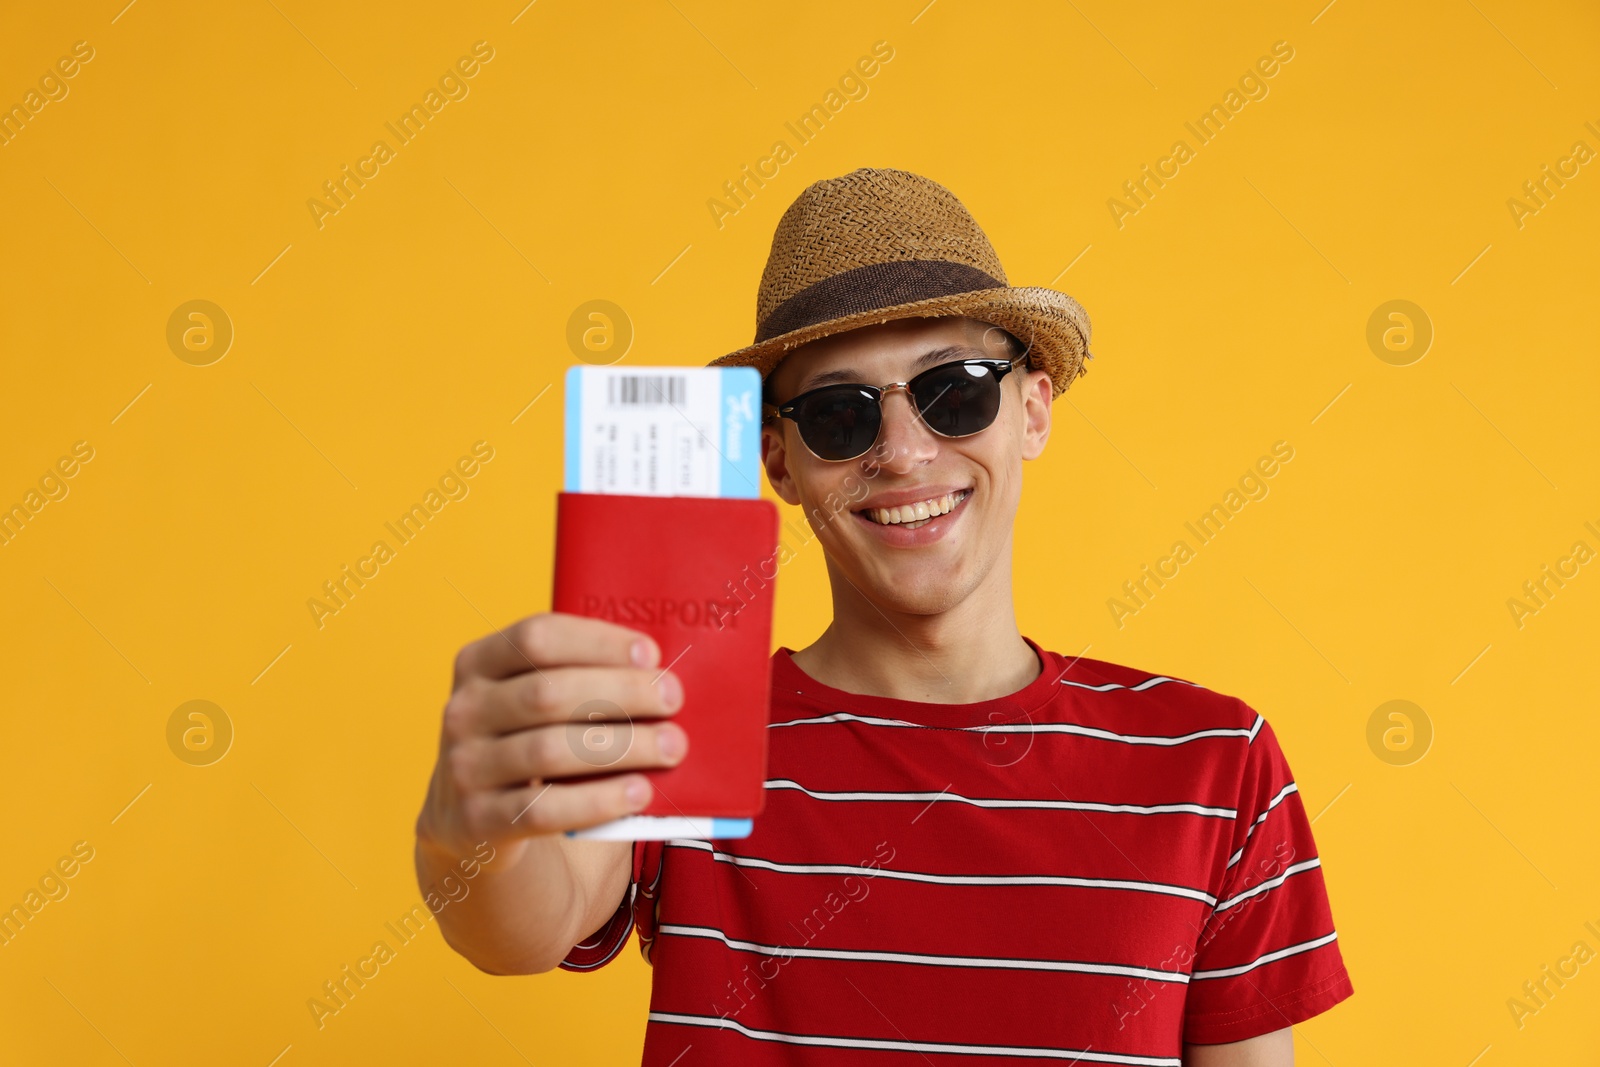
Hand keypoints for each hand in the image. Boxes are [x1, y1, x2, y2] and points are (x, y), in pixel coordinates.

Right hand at [415, 612, 686, 865]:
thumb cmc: (529, 740)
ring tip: (670, 746)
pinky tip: (639, 791)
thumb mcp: (535, 701)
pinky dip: (598, 799)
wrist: (474, 820)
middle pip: (548, 693)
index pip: (536, 638)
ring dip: (621, 746)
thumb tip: (662, 676)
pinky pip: (544, 809)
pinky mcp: (477, 820)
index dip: (597, 642)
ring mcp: (464, 767)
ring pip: (549, 750)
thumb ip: (581, 678)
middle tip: (672, 700)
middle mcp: (463, 710)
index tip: (650, 654)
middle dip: (621, 693)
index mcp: (478, 663)